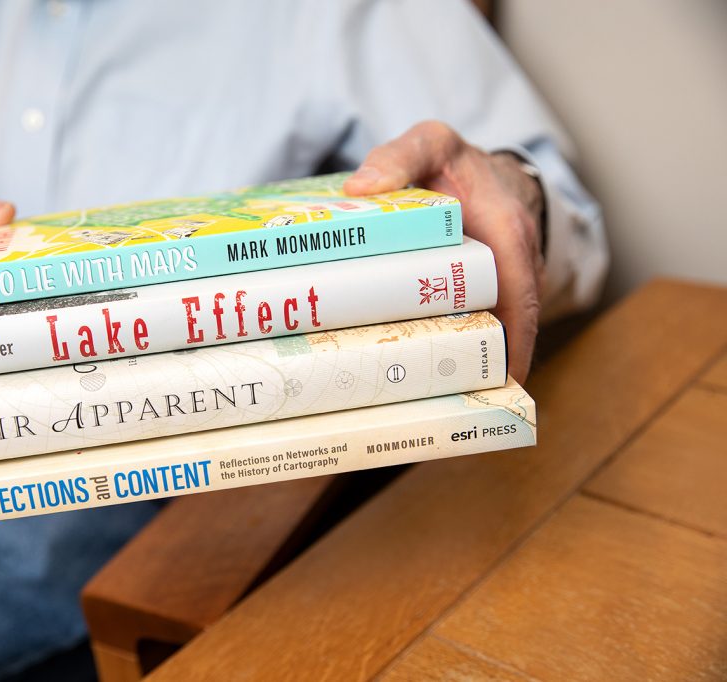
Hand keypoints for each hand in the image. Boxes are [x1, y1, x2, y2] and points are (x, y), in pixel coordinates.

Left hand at [343, 121, 543, 382]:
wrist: (467, 168)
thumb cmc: (451, 160)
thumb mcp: (429, 144)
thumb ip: (400, 158)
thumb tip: (360, 188)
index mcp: (506, 231)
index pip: (519, 293)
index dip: (515, 339)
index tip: (503, 376)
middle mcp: (509, 263)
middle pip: (506, 328)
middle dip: (487, 370)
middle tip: (455, 407)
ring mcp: (493, 285)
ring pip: (486, 335)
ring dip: (469, 372)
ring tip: (437, 413)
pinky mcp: (472, 299)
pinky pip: (468, 331)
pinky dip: (453, 358)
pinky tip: (423, 388)